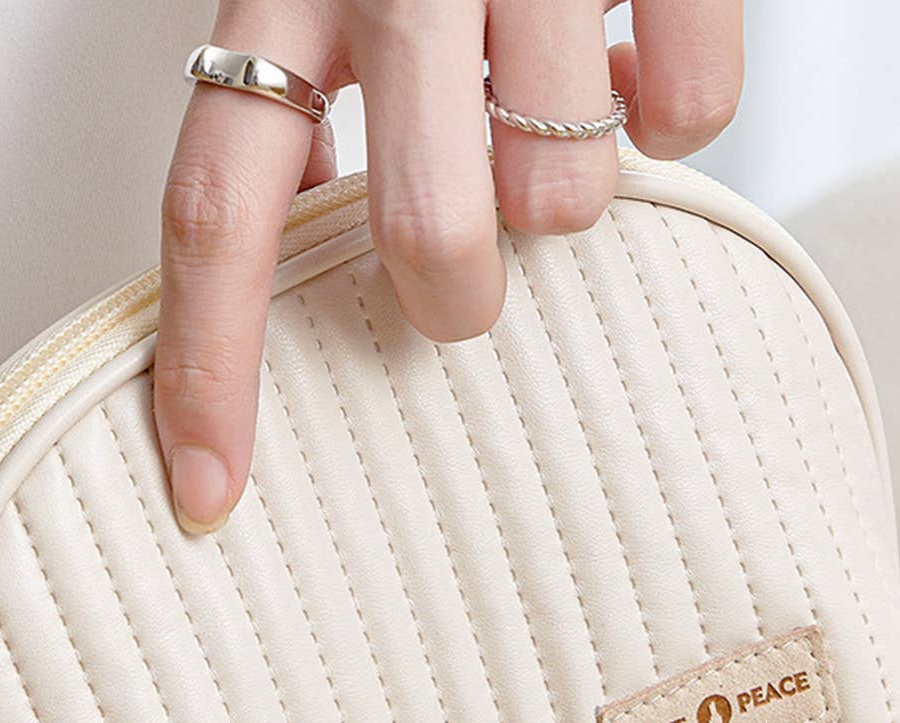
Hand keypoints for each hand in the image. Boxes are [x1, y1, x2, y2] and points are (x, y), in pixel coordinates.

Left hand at [156, 0, 742, 532]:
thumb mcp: (332, 1)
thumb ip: (322, 126)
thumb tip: (376, 285)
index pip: (214, 212)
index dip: (208, 368)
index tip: (208, 496)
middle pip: (421, 234)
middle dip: (457, 290)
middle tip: (471, 265)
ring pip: (565, 191)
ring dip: (566, 192)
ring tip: (558, 103)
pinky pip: (691, 111)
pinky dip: (673, 110)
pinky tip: (632, 51)